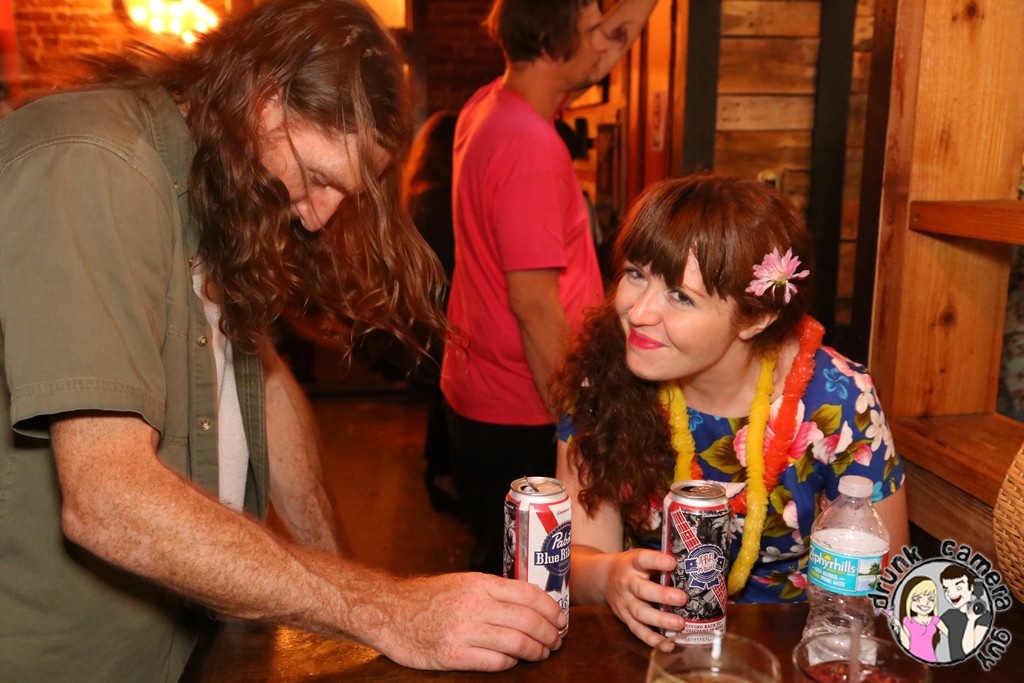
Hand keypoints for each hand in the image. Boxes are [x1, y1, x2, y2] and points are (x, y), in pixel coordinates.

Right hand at [371, 572, 564, 670]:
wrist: (389, 612)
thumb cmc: (427, 598)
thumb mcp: (462, 582)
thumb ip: (492, 590)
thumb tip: (528, 602)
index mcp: (480, 584)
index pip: (529, 594)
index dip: (551, 609)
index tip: (561, 619)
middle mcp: (475, 605)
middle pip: (528, 620)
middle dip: (549, 634)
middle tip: (556, 641)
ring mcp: (464, 631)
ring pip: (517, 643)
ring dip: (535, 651)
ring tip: (541, 654)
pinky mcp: (453, 655)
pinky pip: (495, 662)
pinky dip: (511, 663)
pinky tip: (513, 661)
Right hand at [604, 549, 687, 645]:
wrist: (603, 578)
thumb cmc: (631, 567)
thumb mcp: (640, 557)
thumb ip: (659, 561)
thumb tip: (691, 565)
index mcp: (632, 564)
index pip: (643, 560)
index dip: (657, 561)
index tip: (672, 563)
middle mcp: (627, 583)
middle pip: (642, 590)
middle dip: (662, 595)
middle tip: (682, 598)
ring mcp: (625, 602)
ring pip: (640, 613)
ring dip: (660, 620)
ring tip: (680, 624)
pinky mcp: (625, 618)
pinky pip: (638, 630)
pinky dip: (653, 639)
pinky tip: (668, 644)